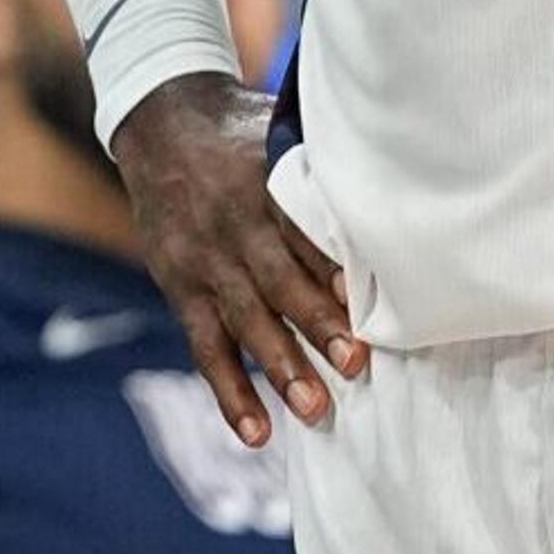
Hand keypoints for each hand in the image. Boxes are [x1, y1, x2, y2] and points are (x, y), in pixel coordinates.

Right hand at [110, 71, 368, 444]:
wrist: (157, 120)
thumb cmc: (241, 130)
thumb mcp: (278, 129)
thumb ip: (324, 165)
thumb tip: (396, 184)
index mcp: (264, 181)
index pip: (302, 228)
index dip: (333, 266)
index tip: (369, 300)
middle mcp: (232, 224)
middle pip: (277, 279)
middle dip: (315, 324)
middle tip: (354, 365)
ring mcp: (204, 261)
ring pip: (244, 321)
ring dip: (279, 367)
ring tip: (314, 409)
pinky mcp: (180, 289)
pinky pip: (205, 348)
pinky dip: (230, 392)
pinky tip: (257, 433)